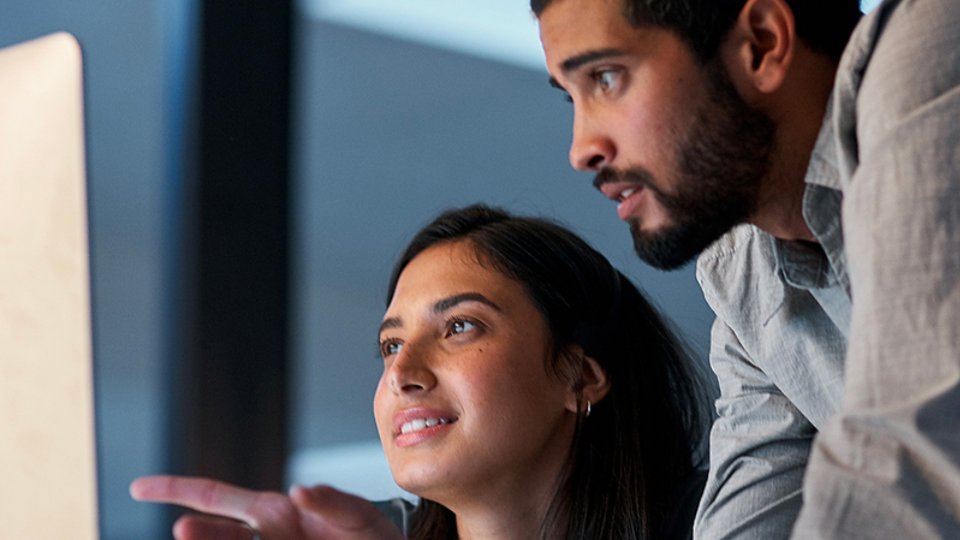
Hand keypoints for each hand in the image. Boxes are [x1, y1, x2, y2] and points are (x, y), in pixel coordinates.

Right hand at [130, 475, 404, 539]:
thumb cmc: (370, 537)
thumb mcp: (357, 516)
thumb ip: (332, 503)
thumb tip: (297, 490)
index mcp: (275, 513)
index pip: (217, 496)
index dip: (177, 490)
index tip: (138, 487)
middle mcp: (266, 539)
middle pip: (219, 534)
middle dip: (200, 533)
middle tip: (183, 530)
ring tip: (196, 537)